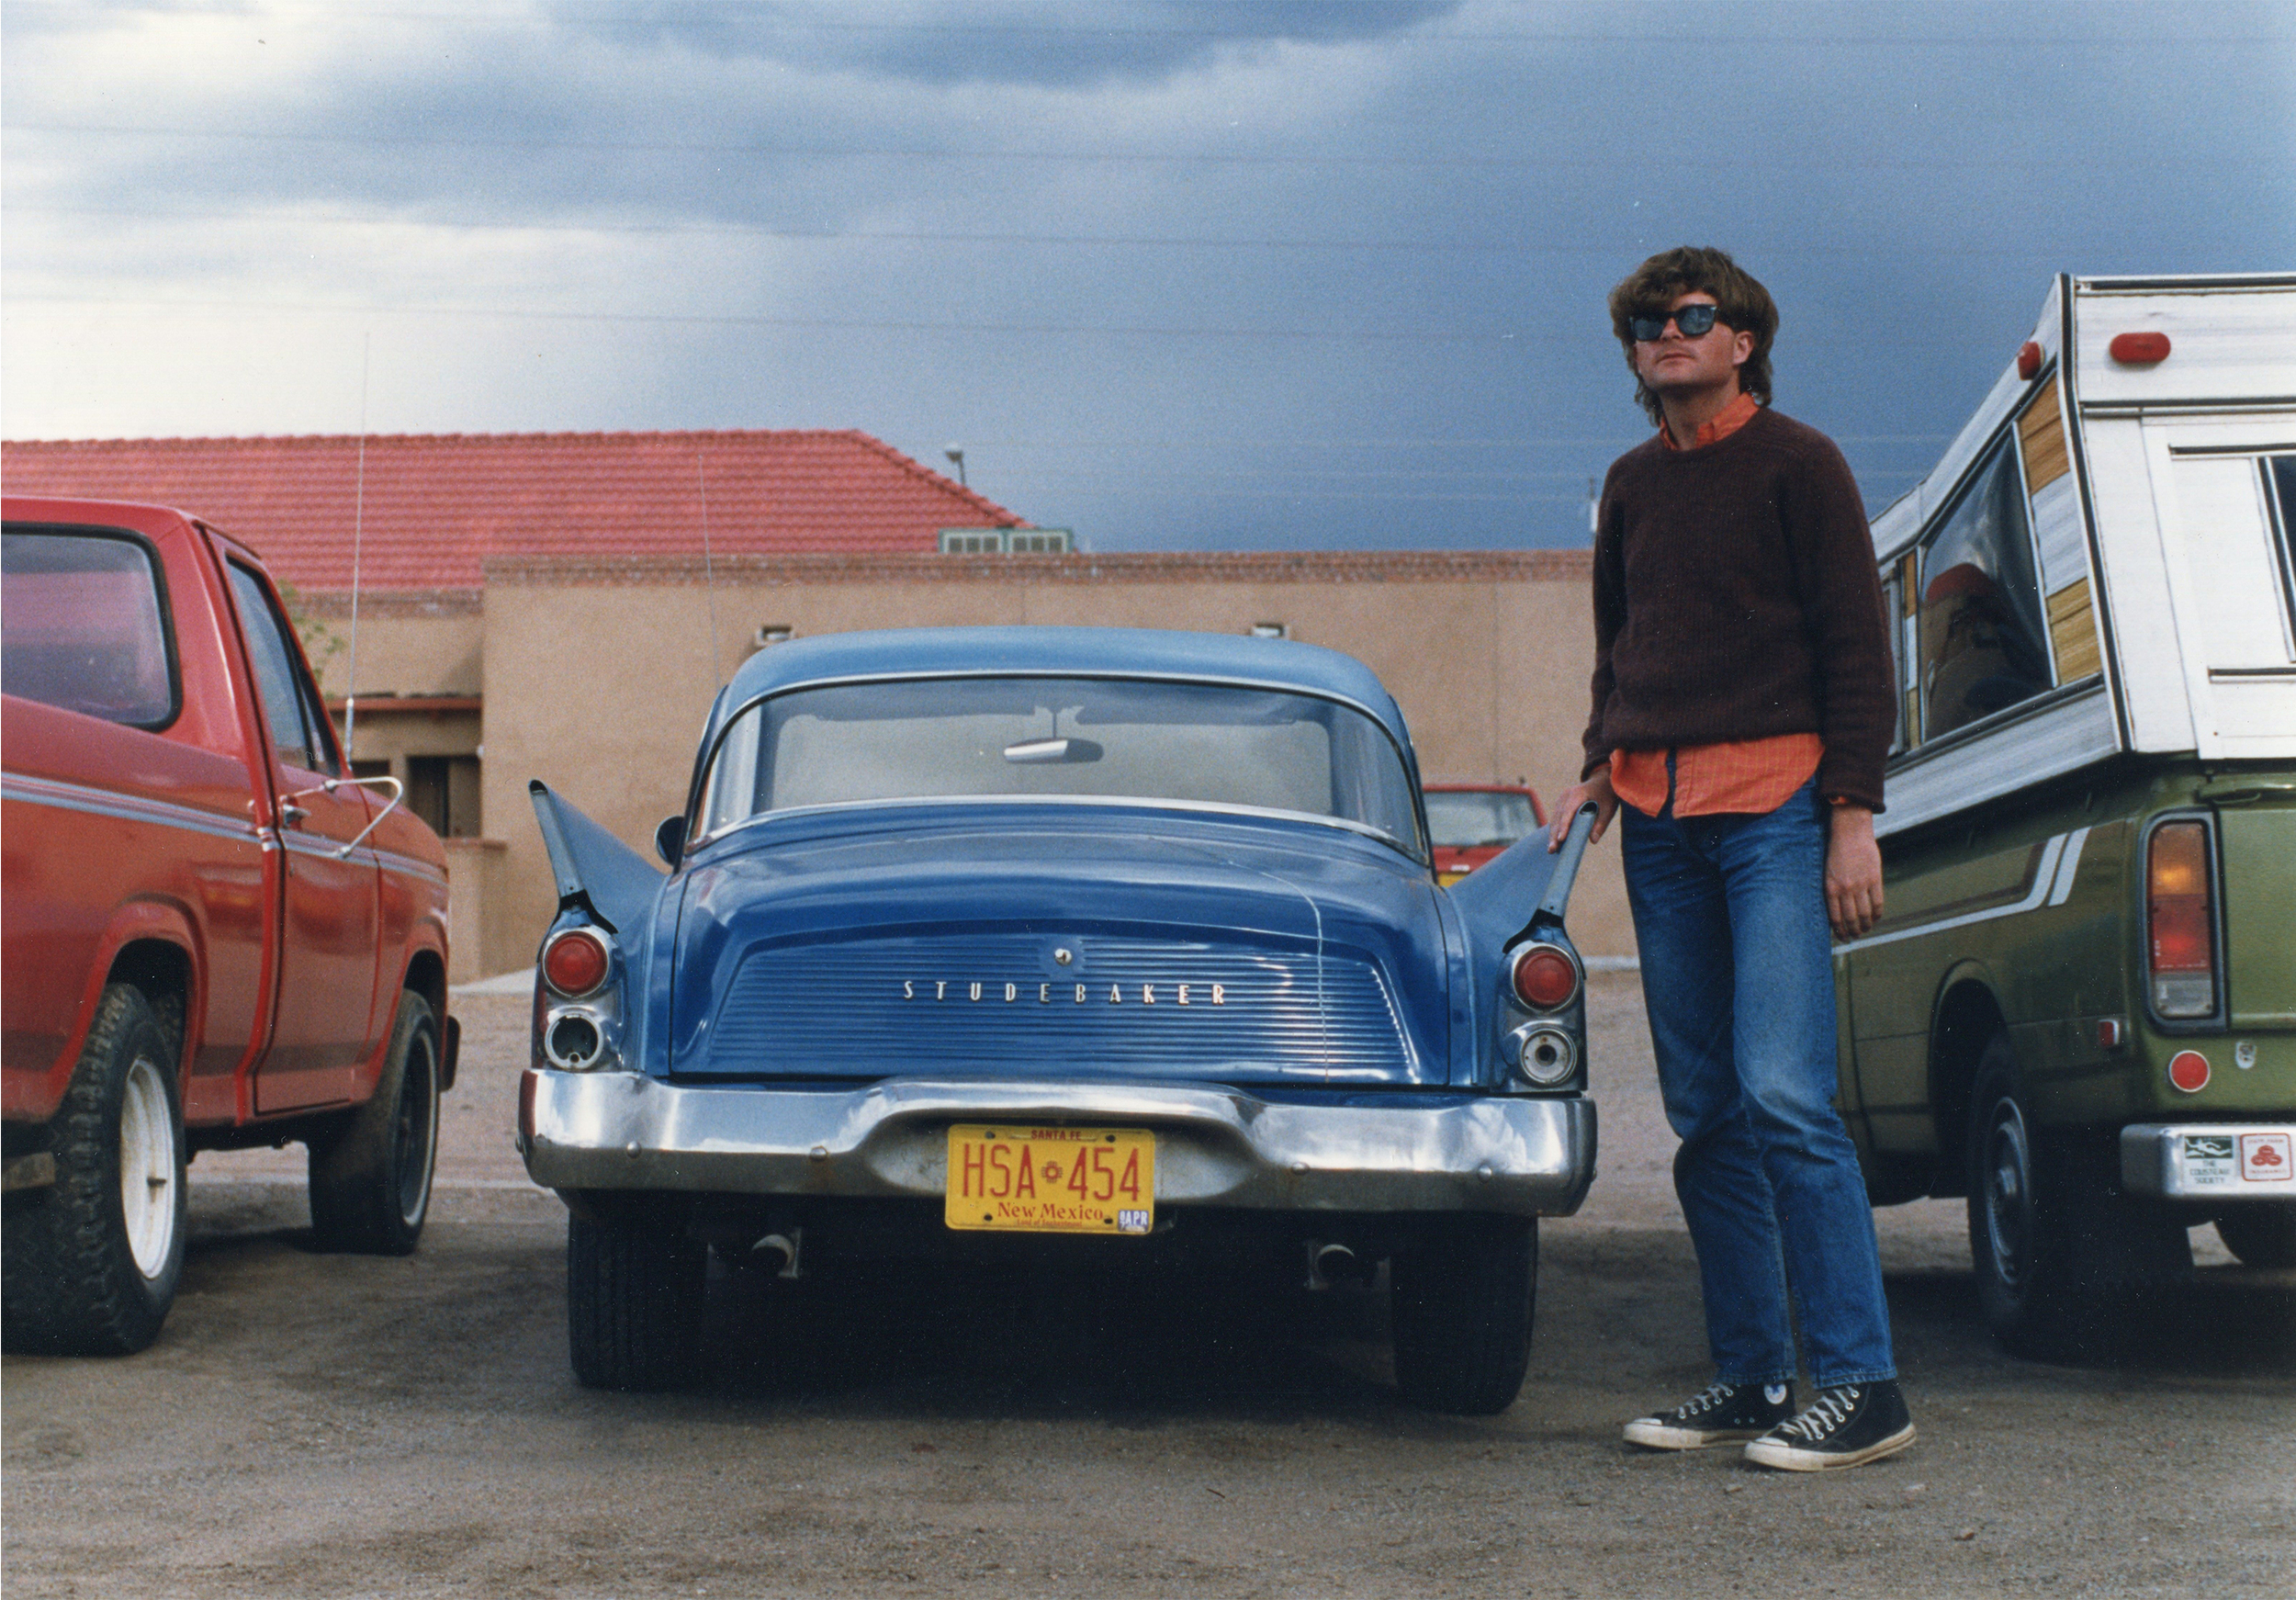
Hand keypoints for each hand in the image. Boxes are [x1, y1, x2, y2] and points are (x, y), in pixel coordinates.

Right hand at [1547, 769, 1619, 851]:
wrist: (1602, 781)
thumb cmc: (1607, 795)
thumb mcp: (1608, 809)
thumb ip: (1601, 824)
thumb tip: (1593, 841)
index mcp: (1578, 793)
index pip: (1568, 811)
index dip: (1564, 826)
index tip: (1561, 839)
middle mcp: (1566, 795)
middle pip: (1558, 817)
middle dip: (1555, 834)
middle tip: (1552, 850)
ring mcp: (1561, 799)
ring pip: (1555, 818)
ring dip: (1553, 834)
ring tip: (1551, 849)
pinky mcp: (1561, 804)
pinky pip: (1556, 817)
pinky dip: (1555, 829)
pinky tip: (1554, 841)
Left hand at [1826, 803, 1884, 939]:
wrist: (1850, 832)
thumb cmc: (1836, 851)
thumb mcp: (1827, 872)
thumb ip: (1833, 890)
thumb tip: (1837, 910)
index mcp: (1830, 888)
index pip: (1835, 917)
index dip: (1840, 931)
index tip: (1842, 937)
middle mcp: (1845, 889)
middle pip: (1851, 918)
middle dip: (1853, 931)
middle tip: (1855, 937)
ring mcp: (1861, 884)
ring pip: (1865, 913)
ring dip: (1865, 925)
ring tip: (1865, 930)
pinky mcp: (1874, 878)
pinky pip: (1877, 902)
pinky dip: (1877, 914)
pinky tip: (1875, 918)